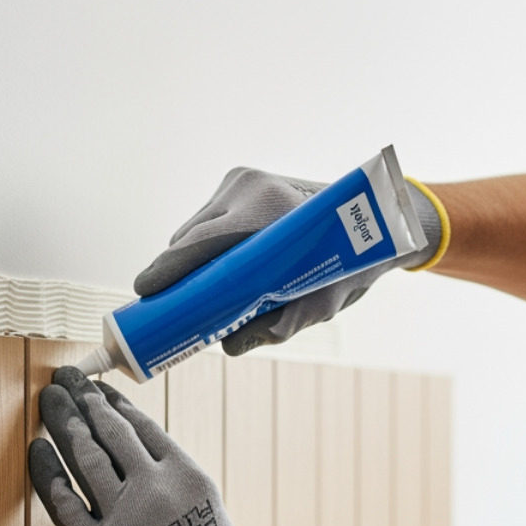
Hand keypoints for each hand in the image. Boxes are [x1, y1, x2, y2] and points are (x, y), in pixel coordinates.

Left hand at [27, 366, 285, 525]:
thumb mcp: (210, 524)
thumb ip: (176, 496)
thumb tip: (143, 478)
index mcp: (189, 477)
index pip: (144, 427)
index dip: (116, 405)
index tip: (100, 390)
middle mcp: (154, 487)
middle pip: (110, 431)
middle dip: (84, 401)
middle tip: (66, 379)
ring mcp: (122, 516)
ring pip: (84, 454)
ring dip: (63, 421)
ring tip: (50, 399)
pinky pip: (61, 501)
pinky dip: (46, 471)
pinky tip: (36, 449)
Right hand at [133, 167, 443, 354]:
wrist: (380, 217)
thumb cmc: (354, 260)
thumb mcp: (323, 300)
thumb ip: (280, 324)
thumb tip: (229, 346)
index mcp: (270, 209)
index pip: (203, 242)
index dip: (169, 270)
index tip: (145, 293)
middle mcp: (250, 186)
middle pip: (190, 238)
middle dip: (177, 275)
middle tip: (168, 313)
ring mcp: (242, 180)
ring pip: (194, 230)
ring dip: (192, 263)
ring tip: (196, 299)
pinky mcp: (240, 182)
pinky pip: (207, 222)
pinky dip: (205, 249)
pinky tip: (215, 275)